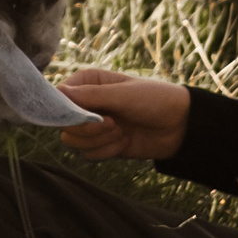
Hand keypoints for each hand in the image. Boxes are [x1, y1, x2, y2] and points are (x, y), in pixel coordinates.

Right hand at [52, 68, 190, 160]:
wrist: (180, 127)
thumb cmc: (155, 100)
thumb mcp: (123, 95)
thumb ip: (90, 96)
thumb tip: (57, 92)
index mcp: (89, 82)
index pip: (60, 96)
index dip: (68, 110)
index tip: (89, 116)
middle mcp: (87, 103)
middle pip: (64, 123)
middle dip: (88, 129)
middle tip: (113, 124)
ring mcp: (94, 125)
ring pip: (74, 141)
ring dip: (99, 141)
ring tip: (122, 132)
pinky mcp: (102, 144)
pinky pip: (88, 155)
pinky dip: (106, 151)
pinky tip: (125, 143)